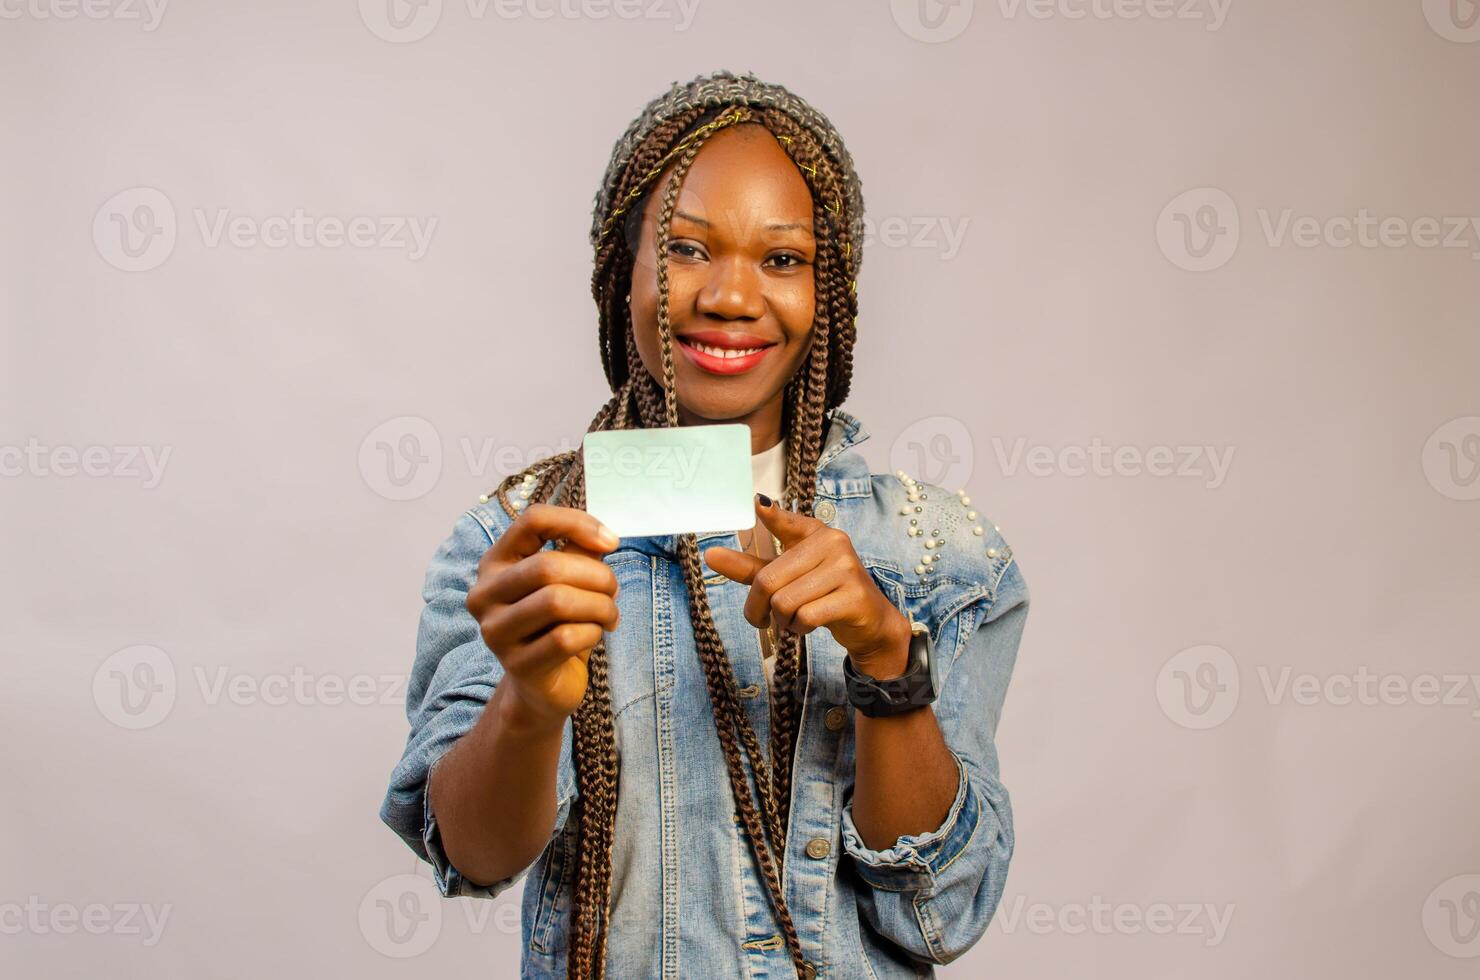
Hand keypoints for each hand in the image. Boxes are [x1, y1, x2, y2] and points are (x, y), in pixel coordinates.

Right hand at [466, 503, 622, 728]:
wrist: (542, 686)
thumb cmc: (556, 624)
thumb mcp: (568, 580)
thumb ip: (579, 551)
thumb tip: (604, 538)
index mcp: (494, 564)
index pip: (532, 521)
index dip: (577, 523)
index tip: (611, 542)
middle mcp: (484, 595)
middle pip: (547, 566)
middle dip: (595, 576)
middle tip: (614, 590)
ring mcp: (495, 632)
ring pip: (557, 601)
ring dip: (599, 605)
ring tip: (610, 614)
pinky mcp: (516, 665)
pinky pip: (566, 638)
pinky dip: (592, 632)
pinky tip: (594, 635)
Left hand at [703, 494, 911, 678]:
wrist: (870, 621)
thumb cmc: (822, 594)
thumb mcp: (787, 578)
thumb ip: (750, 568)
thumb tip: (711, 555)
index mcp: (815, 533)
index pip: (787, 522)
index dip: (771, 514)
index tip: (757, 504)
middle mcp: (833, 543)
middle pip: (769, 580)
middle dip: (759, 608)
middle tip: (763, 619)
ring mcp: (846, 568)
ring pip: (785, 602)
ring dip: (783, 621)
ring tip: (795, 620)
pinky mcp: (854, 596)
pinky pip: (806, 617)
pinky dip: (799, 629)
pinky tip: (809, 626)